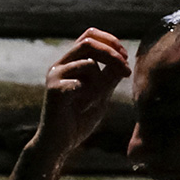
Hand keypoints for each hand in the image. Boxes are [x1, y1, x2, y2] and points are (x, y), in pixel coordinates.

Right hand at [36, 28, 129, 156]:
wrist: (59, 144)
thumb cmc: (78, 120)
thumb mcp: (100, 95)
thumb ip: (109, 78)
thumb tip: (123, 59)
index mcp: (70, 62)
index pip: (89, 35)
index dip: (110, 41)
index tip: (125, 56)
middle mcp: (60, 65)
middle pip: (89, 42)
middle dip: (112, 55)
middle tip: (126, 72)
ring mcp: (55, 75)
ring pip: (89, 64)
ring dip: (101, 84)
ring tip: (96, 102)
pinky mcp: (53, 89)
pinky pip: (82, 84)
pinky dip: (91, 97)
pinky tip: (82, 109)